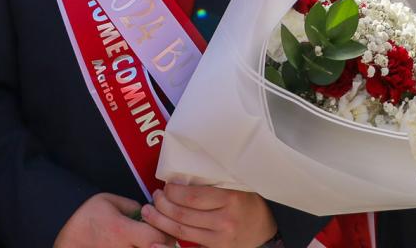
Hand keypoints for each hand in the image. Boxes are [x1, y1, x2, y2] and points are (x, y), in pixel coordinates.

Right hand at [54, 192, 171, 247]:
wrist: (65, 236)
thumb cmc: (85, 216)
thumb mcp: (108, 200)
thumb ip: (132, 205)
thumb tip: (148, 213)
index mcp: (121, 230)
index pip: (156, 238)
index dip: (166, 233)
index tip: (163, 228)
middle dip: (162, 245)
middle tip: (160, 238)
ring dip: (150, 247)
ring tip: (147, 241)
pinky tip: (135, 245)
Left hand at [141, 183, 276, 247]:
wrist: (265, 228)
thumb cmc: (248, 202)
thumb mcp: (235, 185)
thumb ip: (212, 181)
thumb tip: (182, 174)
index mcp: (230, 199)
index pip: (192, 196)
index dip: (173, 191)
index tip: (166, 185)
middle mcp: (224, 221)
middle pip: (182, 214)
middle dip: (162, 205)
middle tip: (154, 196)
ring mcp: (220, 240)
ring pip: (181, 231)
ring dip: (160, 221)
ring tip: (149, 212)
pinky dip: (168, 247)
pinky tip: (154, 243)